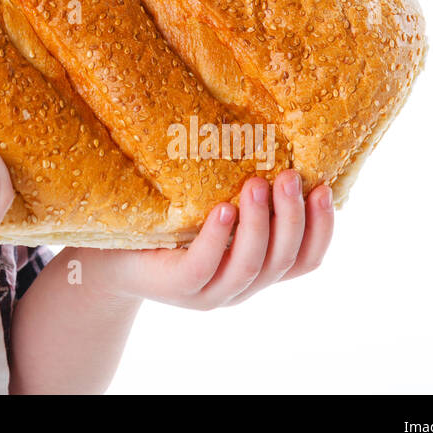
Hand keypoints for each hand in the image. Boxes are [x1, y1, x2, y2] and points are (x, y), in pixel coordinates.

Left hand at [71, 170, 334, 308]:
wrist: (109, 256)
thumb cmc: (167, 223)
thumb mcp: (211, 208)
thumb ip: (242, 194)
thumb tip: (271, 139)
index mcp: (257, 269)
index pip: (306, 260)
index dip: (322, 228)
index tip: (323, 187)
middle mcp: (241, 286)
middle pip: (284, 260)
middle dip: (292, 216)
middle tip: (289, 175)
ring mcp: (210, 293)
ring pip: (251, 265)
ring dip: (260, 224)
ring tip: (257, 184)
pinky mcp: (178, 288)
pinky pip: (204, 266)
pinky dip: (218, 238)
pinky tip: (222, 209)